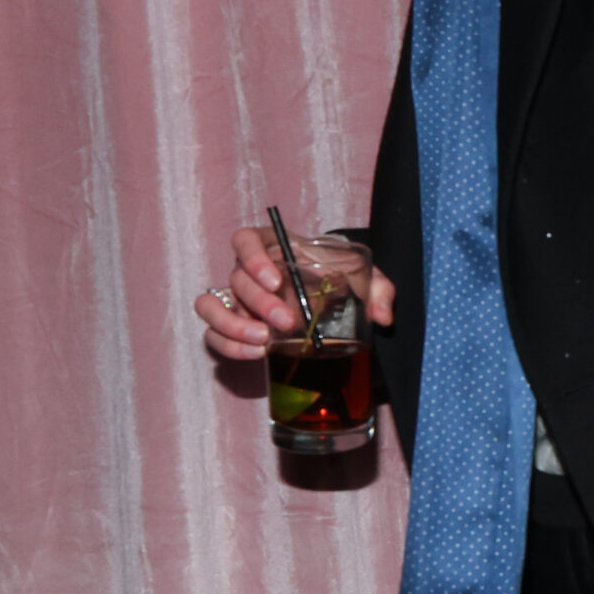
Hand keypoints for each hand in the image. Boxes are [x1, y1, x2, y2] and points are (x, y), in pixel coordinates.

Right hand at [195, 224, 394, 360]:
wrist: (329, 296)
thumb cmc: (339, 278)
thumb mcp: (364, 277)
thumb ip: (378, 290)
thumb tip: (383, 316)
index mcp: (273, 247)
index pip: (245, 240)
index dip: (253, 258)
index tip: (275, 280)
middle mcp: (248, 272)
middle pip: (236, 280)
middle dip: (259, 303)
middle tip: (287, 322)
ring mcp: (236, 300)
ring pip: (210, 307)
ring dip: (232, 325)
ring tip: (264, 341)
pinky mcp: (233, 326)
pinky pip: (213, 334)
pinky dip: (228, 344)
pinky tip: (255, 353)